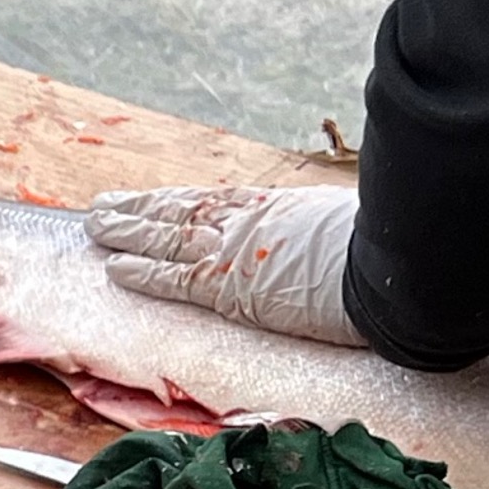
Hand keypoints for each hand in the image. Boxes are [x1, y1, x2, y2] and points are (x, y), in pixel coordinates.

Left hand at [88, 182, 361, 342]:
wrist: (392, 268)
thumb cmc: (381, 245)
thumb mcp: (344, 221)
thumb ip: (317, 228)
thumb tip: (326, 232)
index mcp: (274, 208)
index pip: (212, 202)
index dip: (175, 201)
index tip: (151, 199)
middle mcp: (247, 225)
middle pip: (180, 212)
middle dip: (139, 209)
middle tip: (103, 206)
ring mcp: (236, 254)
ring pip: (166, 238)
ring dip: (127, 232)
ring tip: (96, 226)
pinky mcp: (231, 289)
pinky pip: (176, 280)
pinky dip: (144, 273)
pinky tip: (116, 269)